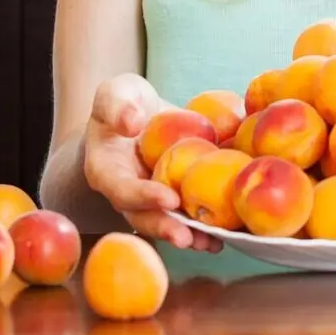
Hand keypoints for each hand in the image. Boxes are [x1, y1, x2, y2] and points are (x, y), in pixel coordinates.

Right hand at [82, 73, 222, 252]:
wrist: (137, 113)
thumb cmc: (123, 101)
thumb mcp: (115, 92)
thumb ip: (117, 106)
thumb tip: (133, 123)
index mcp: (107, 170)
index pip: (122, 189)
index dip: (144, 197)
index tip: (169, 198)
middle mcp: (128, 193)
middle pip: (144, 217)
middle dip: (167, 228)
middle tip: (189, 238)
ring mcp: (151, 200)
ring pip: (168, 223)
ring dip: (191, 235)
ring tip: (213, 242)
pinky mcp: (173, 197)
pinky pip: (188, 214)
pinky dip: (207, 223)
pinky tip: (229, 230)